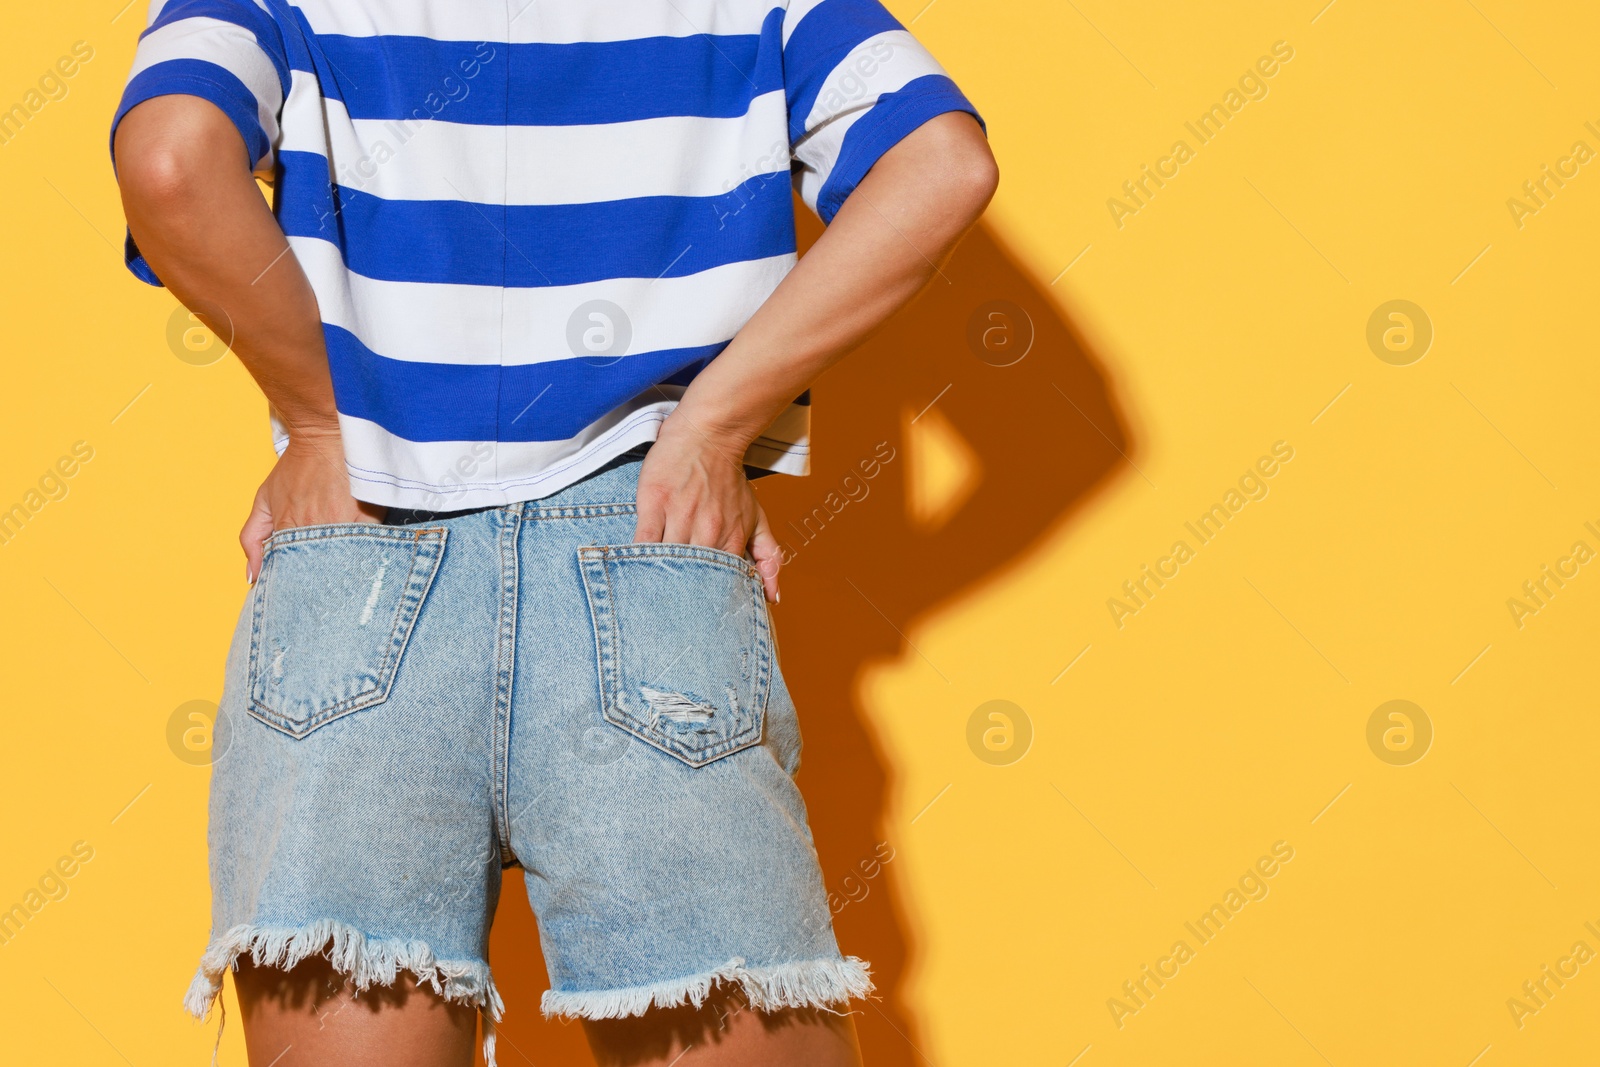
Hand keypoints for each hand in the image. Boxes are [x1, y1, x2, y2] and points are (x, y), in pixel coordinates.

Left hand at [241, 428, 384, 581]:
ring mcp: (342, 525)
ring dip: (340, 570)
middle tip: (319, 588)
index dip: (291, 583)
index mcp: (288, 530)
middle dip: (316, 582)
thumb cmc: (295, 469)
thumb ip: (252, 538)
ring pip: (341, 563)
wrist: (325, 439)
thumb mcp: (263, 499)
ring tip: (341, 575)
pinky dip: (365, 554)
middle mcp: (313, 530)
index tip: (295, 589)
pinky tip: (363, 558)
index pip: (287, 572)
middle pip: (315, 572)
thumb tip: (252, 576)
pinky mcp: (368, 518)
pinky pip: (368, 547)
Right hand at [633, 418, 781, 602]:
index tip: (699, 615)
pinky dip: (639, 556)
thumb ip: (768, 557)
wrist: (709, 436)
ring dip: (659, 577)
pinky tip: (634, 567)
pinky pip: (644, 541)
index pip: (719, 584)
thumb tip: (773, 597)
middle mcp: (707, 531)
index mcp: (731, 539)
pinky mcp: (655, 503)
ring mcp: (680, 516)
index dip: (708, 602)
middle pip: (691, 578)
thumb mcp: (757, 518)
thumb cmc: (730, 480)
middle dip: (682, 596)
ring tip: (651, 591)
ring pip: (666, 562)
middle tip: (672, 611)